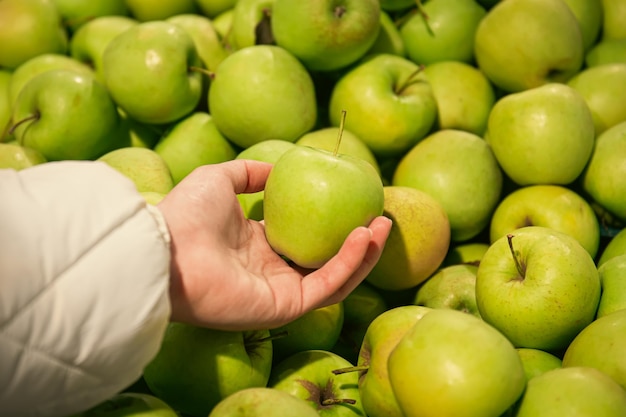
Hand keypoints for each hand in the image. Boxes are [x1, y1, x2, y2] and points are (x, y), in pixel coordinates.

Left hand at [157, 159, 391, 330]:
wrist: (165, 250)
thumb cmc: (186, 215)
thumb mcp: (219, 179)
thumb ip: (249, 173)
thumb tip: (277, 169)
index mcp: (259, 247)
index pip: (307, 239)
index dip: (334, 223)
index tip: (358, 200)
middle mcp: (273, 272)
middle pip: (328, 261)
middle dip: (359, 242)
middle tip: (381, 217)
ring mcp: (280, 292)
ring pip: (335, 279)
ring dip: (363, 255)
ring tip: (382, 226)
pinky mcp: (284, 308)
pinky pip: (326, 286)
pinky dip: (348, 263)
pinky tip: (362, 237)